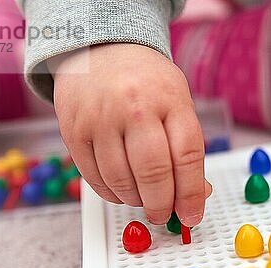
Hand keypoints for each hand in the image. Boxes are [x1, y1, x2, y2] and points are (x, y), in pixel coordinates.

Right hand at [50, 43, 211, 225]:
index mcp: (169, 99)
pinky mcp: (73, 131)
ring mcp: (100, 119)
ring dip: (136, 200)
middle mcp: (134, 106)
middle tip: (164, 215)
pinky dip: (112, 194)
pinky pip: (94, 179)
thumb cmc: (145, 82)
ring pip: (121, 181)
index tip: (192, 214)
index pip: (187, 156)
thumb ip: (187, 149)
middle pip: (153, 173)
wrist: (98, 49)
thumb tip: (197, 195)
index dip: (192, 194)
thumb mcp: (177, 104)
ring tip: (143, 197)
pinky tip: (122, 190)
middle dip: (162, 205)